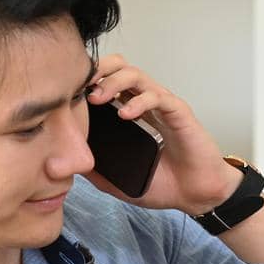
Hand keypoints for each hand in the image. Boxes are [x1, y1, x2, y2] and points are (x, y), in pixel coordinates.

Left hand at [84, 55, 240, 214]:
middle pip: (120, 68)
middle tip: (81, 85)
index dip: (88, 81)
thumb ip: (97, 172)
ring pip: (137, 76)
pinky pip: (159, 97)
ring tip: (97, 98)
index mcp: (130, 113)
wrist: (195, 196)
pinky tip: (126, 114)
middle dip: (99, 69)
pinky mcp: (179, 113)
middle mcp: (145, 104)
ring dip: (114, 81)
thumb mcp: (120, 182)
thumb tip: (69, 165)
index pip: (107, 82)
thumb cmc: (164, 184)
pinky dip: (140, 101)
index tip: (67, 92)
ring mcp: (162, 106)